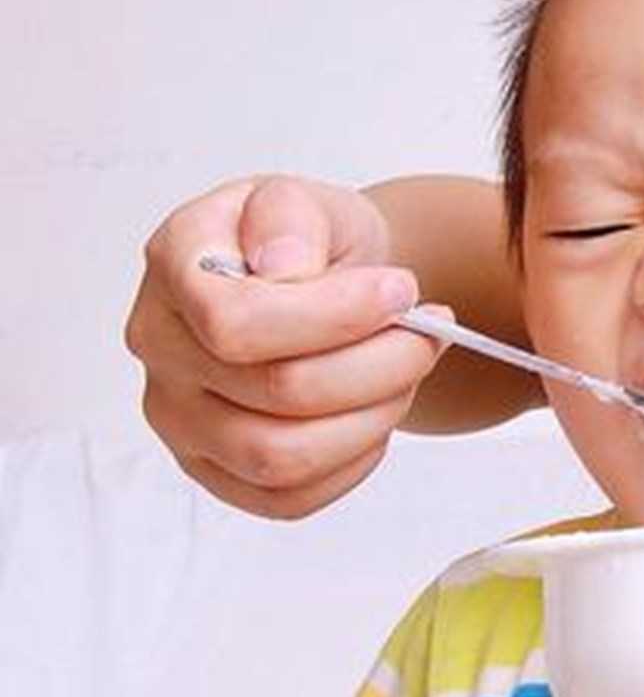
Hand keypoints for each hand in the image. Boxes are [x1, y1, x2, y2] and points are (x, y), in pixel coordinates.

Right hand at [124, 175, 441, 518]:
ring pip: (282, 457)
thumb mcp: (308, 196)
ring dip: (375, 415)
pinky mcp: (215, 471)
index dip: (336, 315)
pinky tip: (376, 412)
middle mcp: (161, 348)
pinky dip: (353, 462)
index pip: (236, 322)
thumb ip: (292, 216)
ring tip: (408, 371)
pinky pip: (287, 499)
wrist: (327, 279)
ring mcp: (180, 419)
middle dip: (381, 364)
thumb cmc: (312, 241)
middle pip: (278, 392)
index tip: (403, 290)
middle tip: (430, 333)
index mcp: (174, 266)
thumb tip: (286, 268)